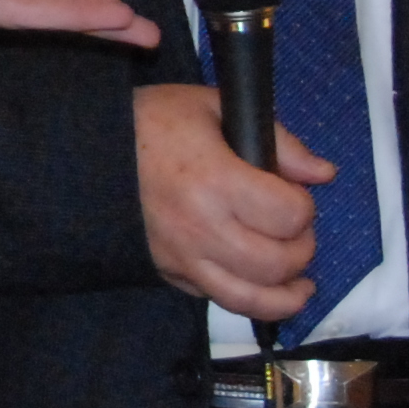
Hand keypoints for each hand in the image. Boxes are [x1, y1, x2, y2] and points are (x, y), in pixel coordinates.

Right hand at [133, 83, 332, 320]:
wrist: (85, 151)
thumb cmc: (152, 121)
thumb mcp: (212, 107)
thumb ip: (277, 140)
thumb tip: (323, 174)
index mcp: (214, 179)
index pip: (288, 215)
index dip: (305, 208)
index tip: (295, 194)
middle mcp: (201, 227)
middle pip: (277, 263)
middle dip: (302, 249)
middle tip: (296, 230)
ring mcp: (183, 257)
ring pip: (252, 299)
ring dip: (288, 291)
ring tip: (299, 278)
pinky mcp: (170, 274)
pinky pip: (220, 301)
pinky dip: (251, 301)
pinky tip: (264, 287)